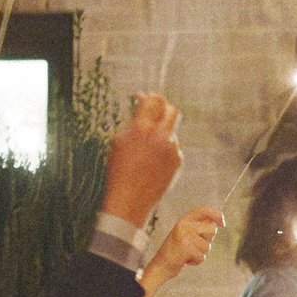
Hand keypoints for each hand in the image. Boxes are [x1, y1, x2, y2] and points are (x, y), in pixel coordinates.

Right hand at [99, 92, 183, 226]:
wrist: (131, 200)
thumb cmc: (119, 170)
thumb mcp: (118, 140)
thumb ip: (133, 120)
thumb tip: (141, 104)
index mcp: (142, 128)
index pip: (154, 100)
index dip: (149, 96)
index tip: (143, 97)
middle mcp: (161, 137)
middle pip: (172, 110)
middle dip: (163, 106)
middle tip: (154, 108)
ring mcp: (172, 149)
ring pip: (172, 130)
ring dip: (161, 129)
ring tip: (146, 143)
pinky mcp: (178, 161)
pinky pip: (173, 146)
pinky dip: (164, 146)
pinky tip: (151, 158)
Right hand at [140, 206, 223, 289]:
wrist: (162, 264)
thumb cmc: (177, 251)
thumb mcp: (186, 234)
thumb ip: (199, 228)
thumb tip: (216, 223)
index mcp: (184, 220)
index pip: (203, 210)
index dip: (216, 214)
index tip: (223, 223)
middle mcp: (184, 225)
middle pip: (212, 229)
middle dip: (208, 240)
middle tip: (194, 245)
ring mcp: (185, 236)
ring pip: (208, 246)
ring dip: (201, 253)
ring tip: (188, 253)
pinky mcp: (186, 248)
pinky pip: (202, 257)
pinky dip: (196, 261)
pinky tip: (186, 260)